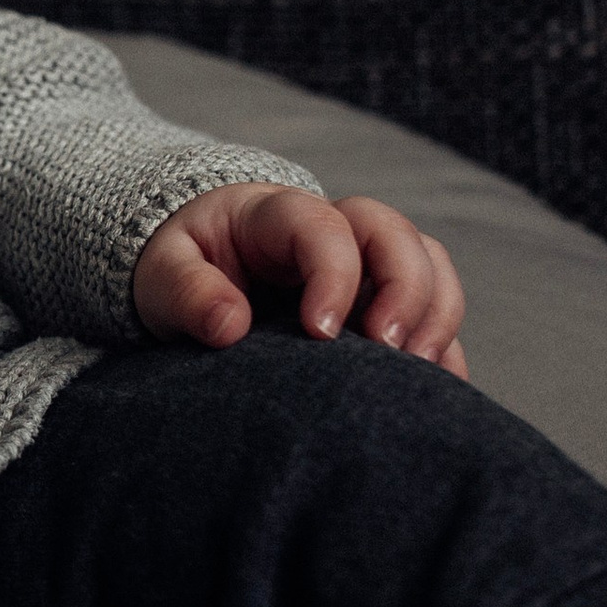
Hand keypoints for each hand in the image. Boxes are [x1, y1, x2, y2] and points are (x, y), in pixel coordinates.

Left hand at [132, 184, 466, 375]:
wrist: (191, 269)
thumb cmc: (179, 264)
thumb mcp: (162, 272)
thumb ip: (187, 290)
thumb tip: (229, 325)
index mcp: (277, 214)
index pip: (325, 226)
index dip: (336, 274)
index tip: (320, 332)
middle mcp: (335, 231)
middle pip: (396, 235)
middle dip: (406, 289)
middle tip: (388, 350)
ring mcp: (365, 265)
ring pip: (429, 264)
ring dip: (436, 315)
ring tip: (418, 374)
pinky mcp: (381, 303)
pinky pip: (432, 314)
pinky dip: (444, 349)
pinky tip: (439, 392)